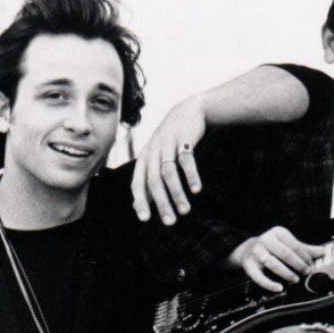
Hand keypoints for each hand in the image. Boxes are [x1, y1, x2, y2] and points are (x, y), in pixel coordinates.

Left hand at [132, 97, 205, 224]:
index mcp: (144, 158)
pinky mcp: (184, 139)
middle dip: (161, 203)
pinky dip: (190, 175)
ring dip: (176, 193)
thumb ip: (147, 179)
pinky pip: (186, 160)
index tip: (145, 219)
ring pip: (169, 173)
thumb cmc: (172, 140)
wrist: (189, 111)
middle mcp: (153, 152)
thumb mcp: (156, 157)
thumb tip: (137, 205)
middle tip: (170, 222)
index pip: (137, 183)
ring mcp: (168, 145)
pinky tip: (196, 190)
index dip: (140, 201)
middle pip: (153, 181)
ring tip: (186, 211)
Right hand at [228, 227, 324, 292]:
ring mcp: (256, 253)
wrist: (247, 250)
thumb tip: (323, 252)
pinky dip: (269, 284)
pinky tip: (280, 288)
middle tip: (307, 273)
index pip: (294, 245)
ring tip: (296, 279)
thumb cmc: (273, 247)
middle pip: (285, 253)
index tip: (312, 265)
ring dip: (286, 273)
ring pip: (273, 263)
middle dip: (298, 264)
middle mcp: (265, 240)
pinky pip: (259, 277)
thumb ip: (304, 249)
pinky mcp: (249, 266)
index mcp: (277, 233)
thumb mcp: (287, 244)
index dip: (305, 256)